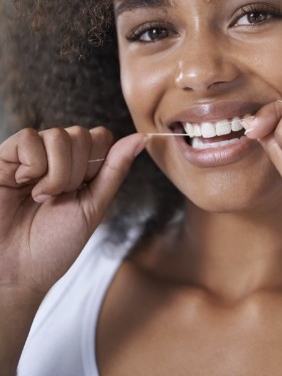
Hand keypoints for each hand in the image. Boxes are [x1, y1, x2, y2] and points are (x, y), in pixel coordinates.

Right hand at [0, 126, 144, 295]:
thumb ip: (116, 169)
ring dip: (56, 173)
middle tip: (58, 198)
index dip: (97, 162)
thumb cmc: (55, 244)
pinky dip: (33, 165)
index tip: (82, 190)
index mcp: (80, 165)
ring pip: (58, 135)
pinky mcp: (4, 158)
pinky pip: (28, 137)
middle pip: (81, 135)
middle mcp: (55, 156)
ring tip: (41, 197)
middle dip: (76, 172)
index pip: (100, 136)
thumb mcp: (94, 206)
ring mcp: (30, 155)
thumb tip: (142, 138)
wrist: (16, 272)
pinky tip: (22, 184)